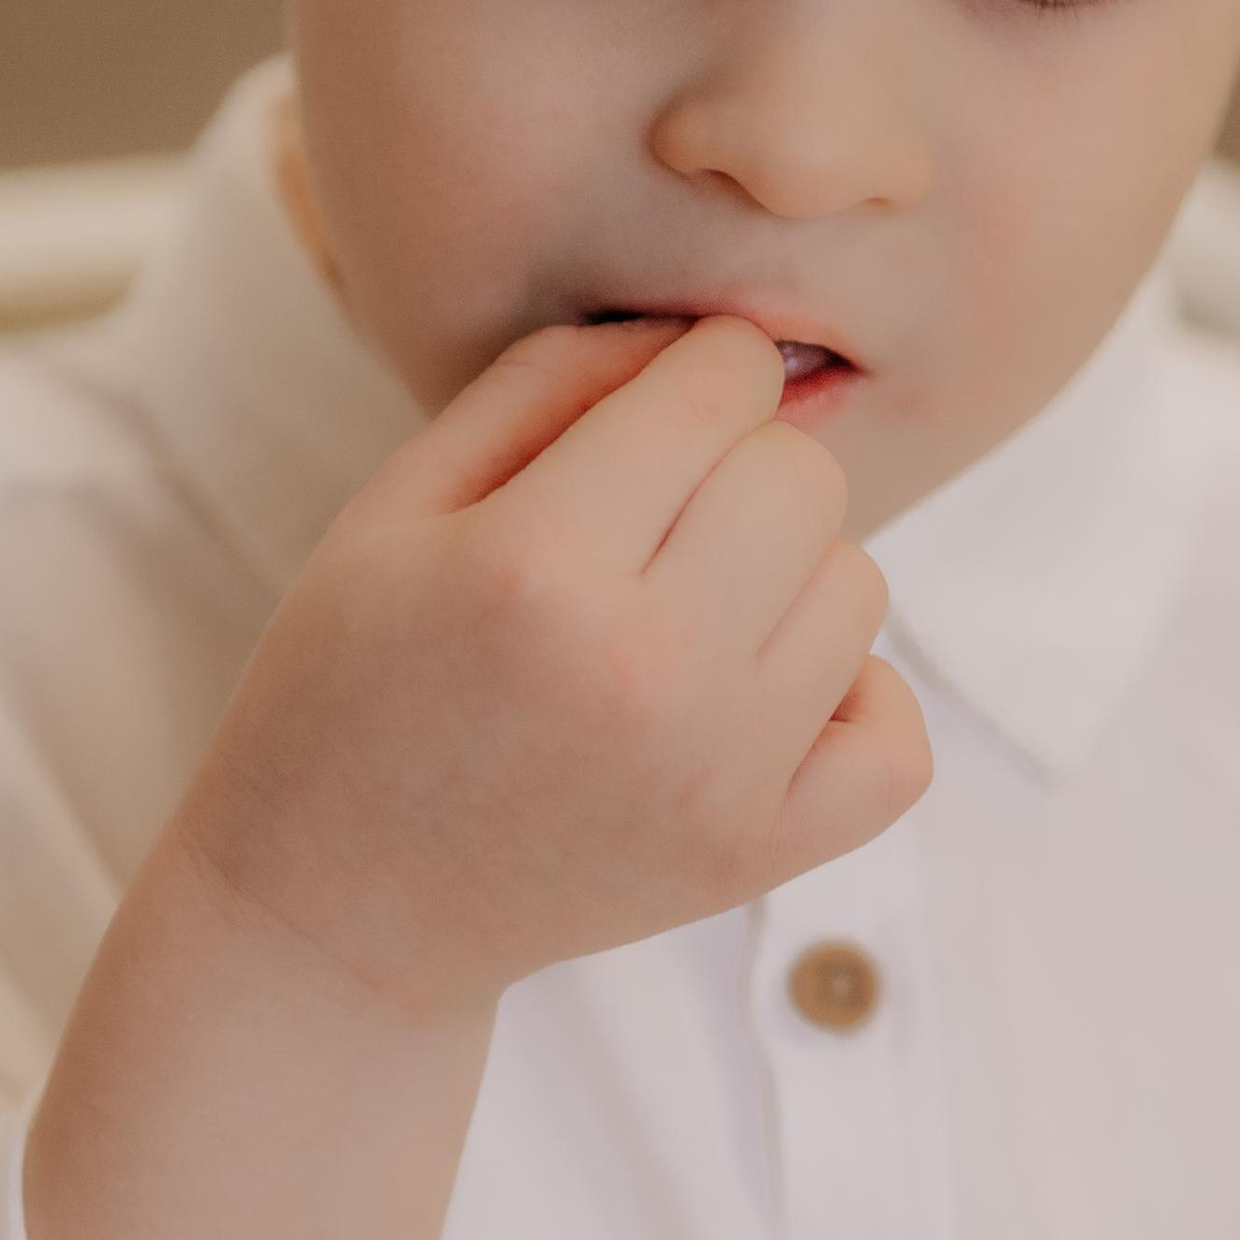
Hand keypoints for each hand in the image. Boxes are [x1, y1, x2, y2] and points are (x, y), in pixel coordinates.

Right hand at [169, 316, 930, 1024]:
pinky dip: (848, 702)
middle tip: (656, 522)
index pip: (720, 382)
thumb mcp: (400, 499)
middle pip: (805, 474)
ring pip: (858, 585)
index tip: (659, 409)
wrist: (342, 904)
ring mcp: (717, 776)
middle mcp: (644, 670)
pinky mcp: (759, 855)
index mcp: (536, 565)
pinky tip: (755, 699)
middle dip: (741, 466)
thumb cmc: (357, 679)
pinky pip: (897, 736)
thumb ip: (552, 381)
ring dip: (786, 580)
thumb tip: (714, 335)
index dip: (697, 370)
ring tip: (681, 617)